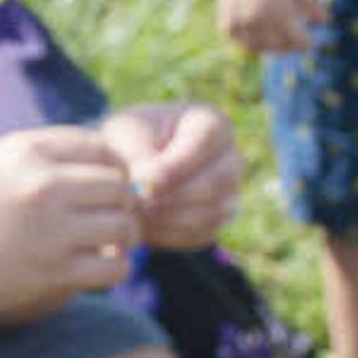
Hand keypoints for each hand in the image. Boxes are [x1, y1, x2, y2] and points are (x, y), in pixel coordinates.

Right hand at [0, 127, 155, 323]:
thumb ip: (39, 156)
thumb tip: (94, 164)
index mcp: (29, 151)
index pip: (102, 149)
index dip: (113, 168)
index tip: (106, 185)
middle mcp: (45, 185)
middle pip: (119, 186)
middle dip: (121, 202)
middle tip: (109, 217)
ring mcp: (51, 230)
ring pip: (124, 227)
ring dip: (123, 236)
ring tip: (108, 243)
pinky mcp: (53, 272)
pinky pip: (112, 268)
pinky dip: (113, 268)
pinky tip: (97, 267)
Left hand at [100, 100, 243, 248]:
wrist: (128, 164)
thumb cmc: (129, 139)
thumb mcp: (127, 135)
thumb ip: (141, 156)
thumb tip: (152, 189)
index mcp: (213, 123)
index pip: (204, 143)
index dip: (172, 166)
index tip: (139, 178)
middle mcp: (230, 158)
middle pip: (212, 183)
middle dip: (169, 196)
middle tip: (135, 201)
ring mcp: (229, 191)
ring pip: (208, 213)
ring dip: (166, 217)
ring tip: (135, 211)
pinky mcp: (217, 220)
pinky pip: (199, 234)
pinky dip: (168, 233)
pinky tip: (143, 224)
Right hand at [214, 0, 324, 55]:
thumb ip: (313, 5)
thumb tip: (326, 21)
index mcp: (281, 16)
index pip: (298, 42)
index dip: (306, 43)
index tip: (309, 42)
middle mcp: (261, 23)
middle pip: (278, 46)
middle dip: (288, 46)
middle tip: (292, 43)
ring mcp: (242, 23)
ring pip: (257, 46)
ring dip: (267, 46)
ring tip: (274, 42)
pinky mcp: (227, 20)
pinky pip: (239, 38)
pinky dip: (247, 39)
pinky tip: (254, 36)